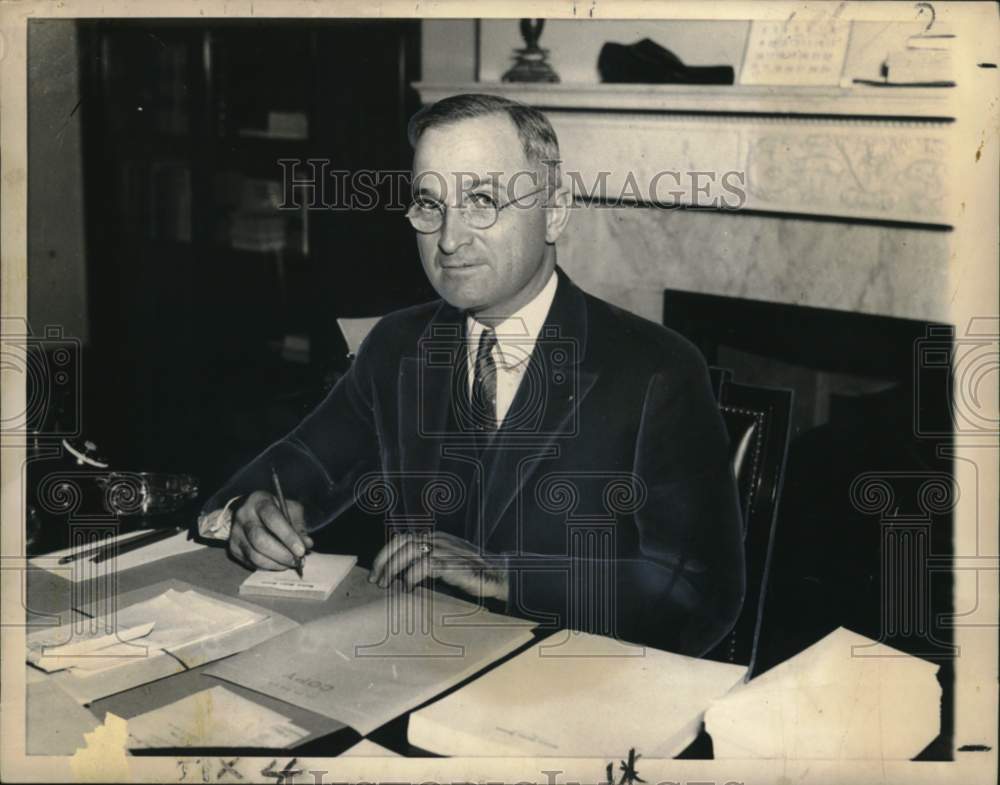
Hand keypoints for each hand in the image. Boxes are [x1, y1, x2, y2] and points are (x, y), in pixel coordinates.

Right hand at [228, 490, 313, 570]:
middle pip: (260, 540)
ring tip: (291, 564)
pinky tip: (279, 564)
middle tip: (297, 561)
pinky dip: (268, 567)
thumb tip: (307, 544)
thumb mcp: (290, 509)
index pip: (272, 518)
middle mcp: (243, 516)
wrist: (249, 512)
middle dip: (282, 554)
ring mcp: (235, 533)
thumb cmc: (275, 510)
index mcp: (259, 501)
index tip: (301, 550)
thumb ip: (299, 525)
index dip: (288, 536)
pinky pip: (251, 563)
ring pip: (255, 555)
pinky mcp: (233, 548)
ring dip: (276, 564)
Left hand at [369, 531, 508, 601]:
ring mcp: (445, 550)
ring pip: (409, 552)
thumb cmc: (471, 572)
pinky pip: (424, 566)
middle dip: (384, 561)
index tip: (376, 572)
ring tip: (388, 585)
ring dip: (394, 569)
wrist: (497, 575)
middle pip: (402, 543)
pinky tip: (408, 588)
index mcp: (435, 537)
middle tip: (376, 580)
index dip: (385, 554)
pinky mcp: (451, 564)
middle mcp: (438, 540)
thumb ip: (427, 562)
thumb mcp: (445, 563)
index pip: (402, 538)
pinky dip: (411, 576)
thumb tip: (402, 575)